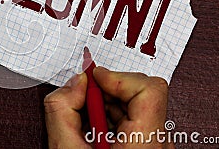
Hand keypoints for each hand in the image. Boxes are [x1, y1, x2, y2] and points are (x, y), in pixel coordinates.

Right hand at [44, 67, 174, 148]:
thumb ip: (62, 111)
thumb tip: (73, 85)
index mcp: (144, 144)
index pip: (149, 90)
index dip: (118, 77)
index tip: (94, 79)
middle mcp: (157, 143)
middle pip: (139, 92)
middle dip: (105, 90)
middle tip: (81, 99)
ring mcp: (154, 145)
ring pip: (135, 103)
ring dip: (105, 102)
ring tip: (85, 118)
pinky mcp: (147, 145)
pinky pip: (132, 117)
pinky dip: (110, 115)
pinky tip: (94, 128)